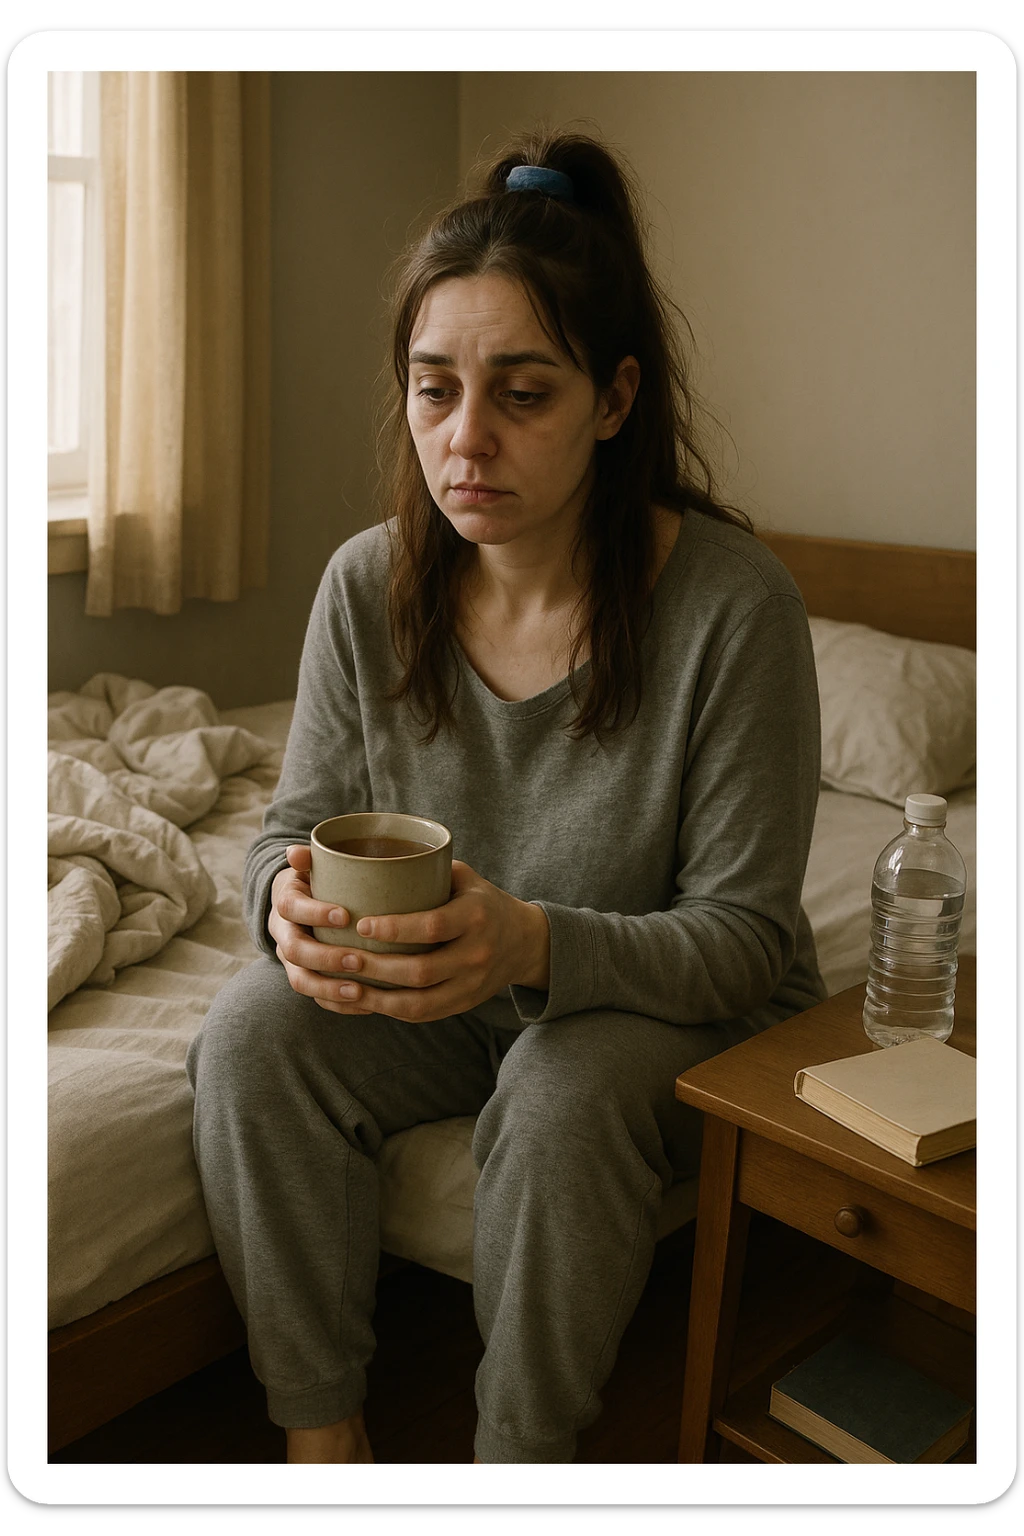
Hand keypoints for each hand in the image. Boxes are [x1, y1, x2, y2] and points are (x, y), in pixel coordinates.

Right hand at [268, 845, 376, 1015]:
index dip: (314, 913)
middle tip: (359, 959)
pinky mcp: (305, 978)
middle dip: (326, 957)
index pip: (290, 908)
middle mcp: (283, 933)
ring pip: (300, 980)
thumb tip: (295, 852)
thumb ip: (310, 859)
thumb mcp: (314, 867)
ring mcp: (291, 960)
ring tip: (360, 991)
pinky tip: (366, 1005)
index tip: (345, 915)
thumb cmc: (318, 882)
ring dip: (330, 988)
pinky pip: (315, 998)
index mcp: (285, 902)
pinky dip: (338, 1005)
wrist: (303, 906)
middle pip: (294, 951)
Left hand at [321, 859, 551, 1022]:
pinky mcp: (465, 1003)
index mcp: (476, 916)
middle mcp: (477, 953)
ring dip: (379, 998)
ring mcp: (472, 984)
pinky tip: (367, 1001)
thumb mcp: (463, 877)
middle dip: (376, 967)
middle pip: (421, 971)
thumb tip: (368, 859)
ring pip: (420, 1002)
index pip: (432, 926)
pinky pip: (425, 1015)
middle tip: (342, 957)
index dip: (395, 929)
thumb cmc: (481, 900)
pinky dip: (392, 1010)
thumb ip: (425, 869)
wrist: (524, 941)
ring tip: (347, 985)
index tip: (362, 924)